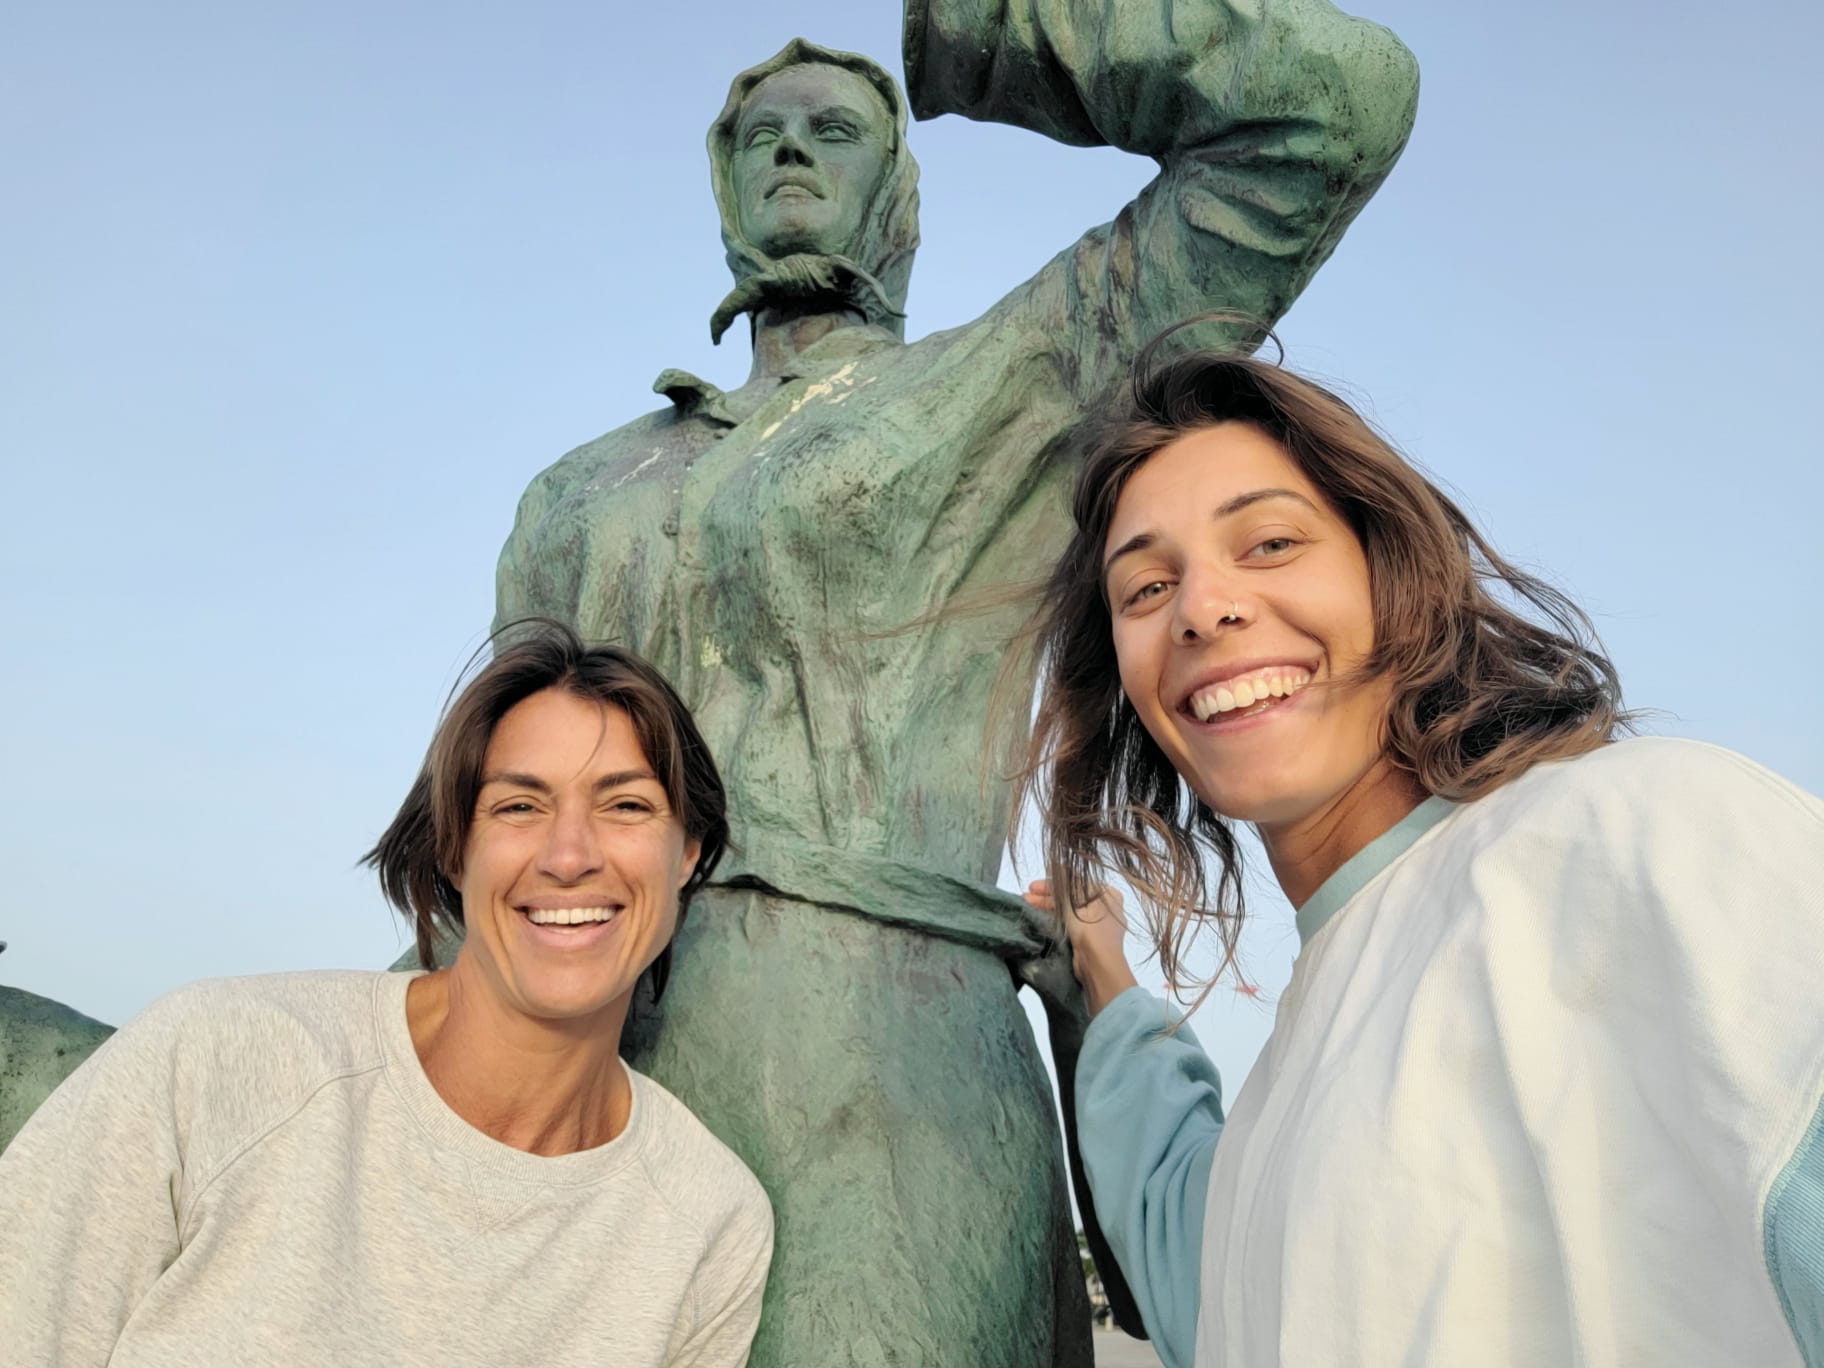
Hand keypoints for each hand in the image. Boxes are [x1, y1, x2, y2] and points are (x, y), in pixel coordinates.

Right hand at [1022, 879, 1138, 1017]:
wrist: (1099, 963)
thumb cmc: (1090, 927)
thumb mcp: (1074, 899)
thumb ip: (1064, 882)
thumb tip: (1055, 863)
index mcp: (1108, 894)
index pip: (1076, 882)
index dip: (1053, 882)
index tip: (1033, 885)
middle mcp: (1105, 908)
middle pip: (1071, 897)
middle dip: (1047, 896)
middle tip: (1026, 896)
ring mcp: (1097, 926)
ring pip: (1068, 911)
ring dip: (1048, 907)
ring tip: (1027, 905)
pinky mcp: (1089, 941)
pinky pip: (1069, 925)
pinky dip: (1055, 920)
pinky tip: (1038, 917)